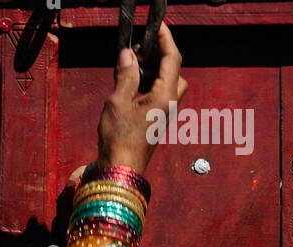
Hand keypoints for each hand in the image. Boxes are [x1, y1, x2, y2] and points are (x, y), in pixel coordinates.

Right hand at [96, 22, 187, 173]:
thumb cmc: (119, 141)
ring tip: (132, 69)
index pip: (172, 59)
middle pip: (174, 73)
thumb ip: (125, 76)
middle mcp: (169, 106)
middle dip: (162, 58)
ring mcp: (163, 117)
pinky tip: (130, 89)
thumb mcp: (118, 102)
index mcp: (164, 96)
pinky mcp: (154, 125)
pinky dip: (148, 88)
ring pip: (167, 86)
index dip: (166, 39)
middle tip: (142, 51)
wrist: (119, 174)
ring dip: (154, 74)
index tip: (157, 27)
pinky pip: (157, 99)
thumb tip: (128, 55)